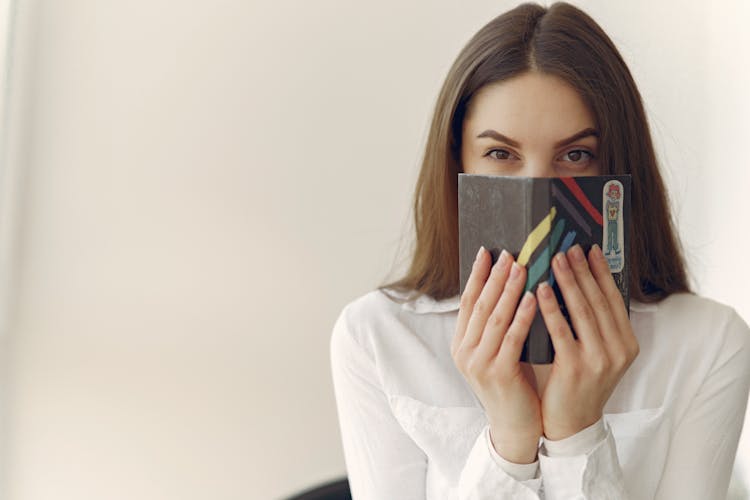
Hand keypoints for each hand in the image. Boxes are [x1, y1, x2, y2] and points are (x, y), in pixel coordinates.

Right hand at [451, 247, 541, 463]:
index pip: (468, 302)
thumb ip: (497, 324)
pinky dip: (522, 316)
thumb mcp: (497, 351)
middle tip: (508, 252)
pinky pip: (511, 338)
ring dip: (508, 290)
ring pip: (494, 318)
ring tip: (520, 266)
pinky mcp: (498, 374)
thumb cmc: (512, 383)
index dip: (477, 275)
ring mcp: (478, 363)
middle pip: (480, 305)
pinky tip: (532, 298)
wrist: (514, 425)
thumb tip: (509, 284)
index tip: (486, 251)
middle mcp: (464, 351)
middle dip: (494, 276)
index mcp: (461, 343)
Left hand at [535, 244, 639, 439]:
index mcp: (627, 343)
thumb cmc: (577, 383)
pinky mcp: (575, 368)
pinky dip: (551, 308)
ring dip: (568, 282)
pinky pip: (561, 330)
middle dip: (583, 270)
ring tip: (555, 259)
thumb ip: (594, 324)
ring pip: (583, 311)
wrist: (571, 423)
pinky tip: (539, 290)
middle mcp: (619, 350)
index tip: (590, 248)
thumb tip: (580, 282)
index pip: (613, 299)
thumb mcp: (596, 353)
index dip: (602, 272)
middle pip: (599, 300)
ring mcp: (599, 360)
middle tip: (569, 246)